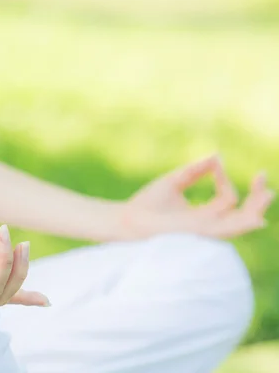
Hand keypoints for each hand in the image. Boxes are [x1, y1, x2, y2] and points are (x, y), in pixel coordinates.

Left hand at [120, 155, 273, 239]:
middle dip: (257, 199)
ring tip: (267, 193)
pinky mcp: (195, 233)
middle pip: (242, 215)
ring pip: (239, 225)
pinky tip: (254, 217)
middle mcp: (207, 225)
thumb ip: (195, 171)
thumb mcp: (174, 181)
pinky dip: (240, 224)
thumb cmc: (147, 203)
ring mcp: (203, 232)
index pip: (228, 198)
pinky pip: (223, 231)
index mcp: (204, 215)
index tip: (215, 163)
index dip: (224, 177)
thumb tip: (217, 156)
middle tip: (263, 177)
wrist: (126, 217)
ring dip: (255, 209)